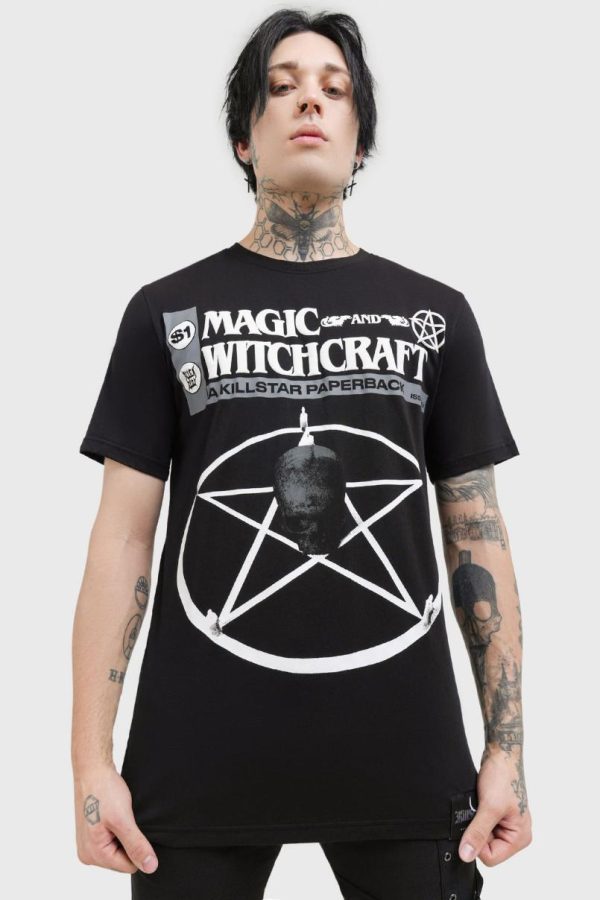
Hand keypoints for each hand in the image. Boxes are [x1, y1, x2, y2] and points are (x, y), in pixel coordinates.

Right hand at [73, 762, 158, 874]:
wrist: (92, 769)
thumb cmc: (104, 790)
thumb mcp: (123, 819)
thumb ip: (136, 845)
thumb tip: (150, 867)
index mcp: (93, 855)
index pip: (129, 866)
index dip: (138, 847)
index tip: (133, 826)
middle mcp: (88, 854)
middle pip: (123, 859)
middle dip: (130, 840)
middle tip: (125, 818)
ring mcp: (88, 845)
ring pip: (119, 849)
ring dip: (124, 833)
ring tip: (119, 815)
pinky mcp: (92, 835)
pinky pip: (113, 840)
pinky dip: (118, 828)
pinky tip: (116, 814)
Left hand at [459, 747, 532, 865]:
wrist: (501, 753)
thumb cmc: (503, 776)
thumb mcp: (489, 807)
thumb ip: (477, 833)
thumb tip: (466, 855)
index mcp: (520, 837)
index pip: (491, 857)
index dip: (477, 842)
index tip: (476, 822)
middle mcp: (516, 834)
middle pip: (486, 848)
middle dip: (477, 831)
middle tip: (479, 810)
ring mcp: (506, 825)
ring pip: (482, 837)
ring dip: (476, 822)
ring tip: (480, 804)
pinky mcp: (497, 816)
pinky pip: (481, 825)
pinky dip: (476, 815)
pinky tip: (479, 803)